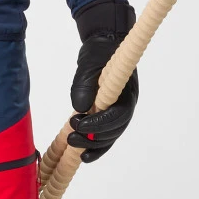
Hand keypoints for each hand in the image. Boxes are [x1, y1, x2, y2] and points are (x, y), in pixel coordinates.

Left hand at [67, 0, 137, 162]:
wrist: (104, 44)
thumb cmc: (99, 52)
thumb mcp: (88, 64)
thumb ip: (84, 85)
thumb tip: (80, 108)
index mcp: (127, 93)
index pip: (118, 116)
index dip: (99, 124)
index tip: (79, 124)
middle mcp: (127, 105)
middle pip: (115, 130)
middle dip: (93, 138)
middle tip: (72, 137)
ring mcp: (120, 111)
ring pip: (110, 136)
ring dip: (92, 144)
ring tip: (72, 143)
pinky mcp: (110, 114)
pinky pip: (106, 135)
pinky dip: (95, 145)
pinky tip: (82, 154)